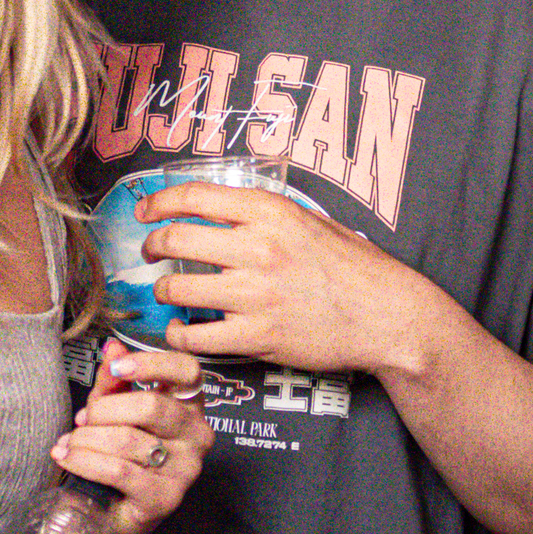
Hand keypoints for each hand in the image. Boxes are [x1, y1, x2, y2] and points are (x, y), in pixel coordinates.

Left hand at [52, 338, 210, 533]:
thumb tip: (112, 348)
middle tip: (84, 419)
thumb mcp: (115, 408)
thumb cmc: (122, 452)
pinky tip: (67, 457)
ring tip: (70, 443)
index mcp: (189, 403)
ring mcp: (185, 468)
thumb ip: (115, 379)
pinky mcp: (166, 498)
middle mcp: (196, 434)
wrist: (116, 507)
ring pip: (128, 440)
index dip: (151, 363)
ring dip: (87, 439)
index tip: (117, 368)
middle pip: (150, 406)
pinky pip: (119, 471)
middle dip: (104, 410)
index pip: (187, 370)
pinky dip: (85, 462)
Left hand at [136, 182, 413, 375]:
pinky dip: (179, 334)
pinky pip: (196, 337)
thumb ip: (265, 213)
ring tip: (168, 293)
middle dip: (152, 246)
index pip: (194, 196)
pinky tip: (181, 331)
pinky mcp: (257, 337)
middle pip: (175, 240)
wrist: (387, 315)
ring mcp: (255, 295)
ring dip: (163, 292)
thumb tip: (217, 207)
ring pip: (177, 289)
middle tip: (150, 252)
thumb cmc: (353, 266)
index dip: (158, 202)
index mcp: (270, 212)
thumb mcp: (311, 220)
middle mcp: (258, 248)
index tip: (144, 210)